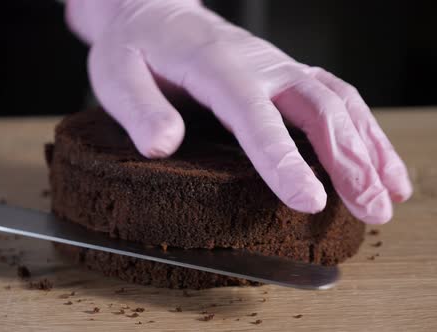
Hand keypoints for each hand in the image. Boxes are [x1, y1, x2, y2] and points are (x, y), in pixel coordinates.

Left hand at [66, 0, 411, 223]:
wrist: (152, 13)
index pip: (254, 114)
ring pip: (336, 101)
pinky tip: (378, 159)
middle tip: (369, 210)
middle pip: (314, 107)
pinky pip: (334, 96)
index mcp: (213, 65)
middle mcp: (257, 64)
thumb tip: (163, 145)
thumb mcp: (117, 75)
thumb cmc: (133, 47)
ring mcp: (276, 67)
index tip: (307, 200)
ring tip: (390, 194)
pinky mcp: (284, 74)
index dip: (282, 158)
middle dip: (347, 161)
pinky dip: (363, 129)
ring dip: (368, 148)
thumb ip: (141, 109)